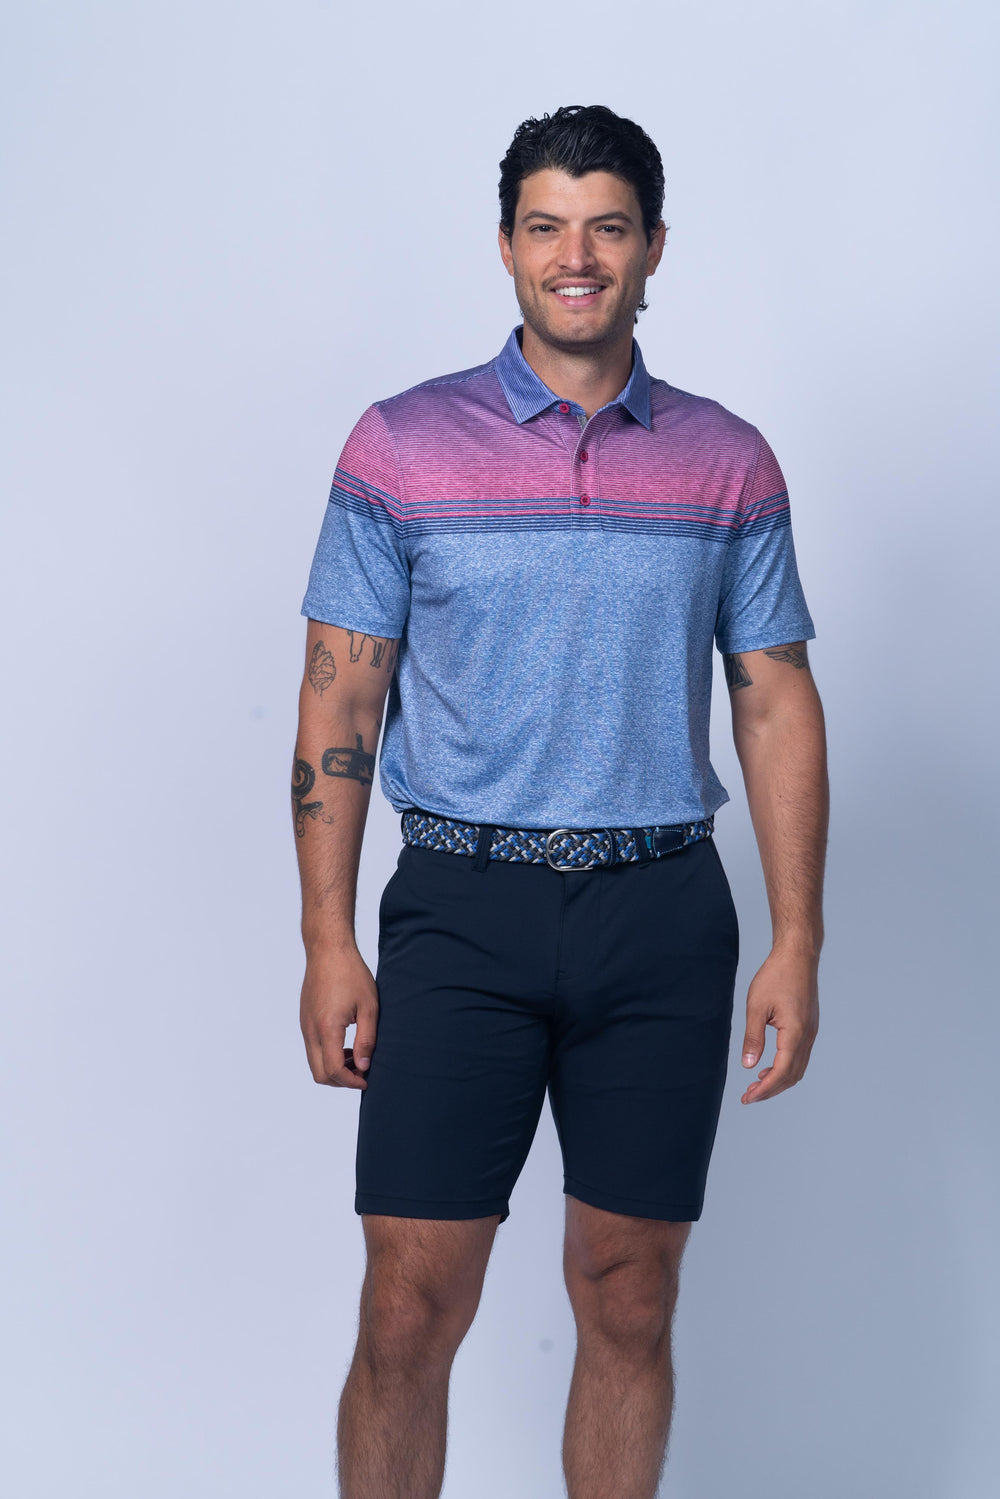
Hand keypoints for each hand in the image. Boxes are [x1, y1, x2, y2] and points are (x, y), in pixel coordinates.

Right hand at [300, 946, 378, 1089]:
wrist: (327, 950)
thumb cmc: (351, 974)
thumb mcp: (369, 1007)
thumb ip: (366, 1040)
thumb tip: (363, 1066)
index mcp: (327, 1028)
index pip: (333, 1071)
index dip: (351, 1081)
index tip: (367, 1079)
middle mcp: (310, 1030)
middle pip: (319, 1074)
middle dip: (341, 1080)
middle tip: (361, 1071)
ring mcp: (304, 1025)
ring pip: (314, 1062)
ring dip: (333, 1068)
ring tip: (355, 1055)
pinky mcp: (304, 1020)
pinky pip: (312, 1048)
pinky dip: (327, 1055)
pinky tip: (345, 1043)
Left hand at [740, 946, 819, 1103]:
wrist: (798, 956)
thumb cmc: (776, 976)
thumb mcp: (756, 1006)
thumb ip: (752, 1037)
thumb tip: (748, 1065)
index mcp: (795, 1032)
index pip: (781, 1072)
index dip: (765, 1089)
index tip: (748, 1098)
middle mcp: (807, 1036)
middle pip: (792, 1076)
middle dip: (771, 1089)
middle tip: (748, 1096)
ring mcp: (811, 1032)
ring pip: (798, 1068)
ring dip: (778, 1080)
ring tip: (756, 1084)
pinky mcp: (809, 1026)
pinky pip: (799, 1056)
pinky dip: (785, 1067)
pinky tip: (768, 1066)